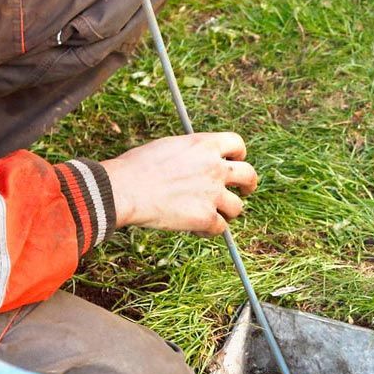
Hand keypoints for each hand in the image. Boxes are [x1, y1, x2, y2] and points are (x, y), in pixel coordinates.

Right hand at [101, 133, 257, 235]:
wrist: (124, 189)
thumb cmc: (136, 168)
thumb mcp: (168, 147)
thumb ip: (191, 154)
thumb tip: (196, 162)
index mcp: (204, 145)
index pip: (237, 143)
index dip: (239, 154)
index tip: (235, 162)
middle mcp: (215, 167)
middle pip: (249, 175)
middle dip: (249, 185)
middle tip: (244, 191)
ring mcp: (213, 193)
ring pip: (237, 207)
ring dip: (228, 212)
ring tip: (214, 215)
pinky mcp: (205, 216)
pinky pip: (220, 228)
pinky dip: (211, 230)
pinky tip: (198, 229)